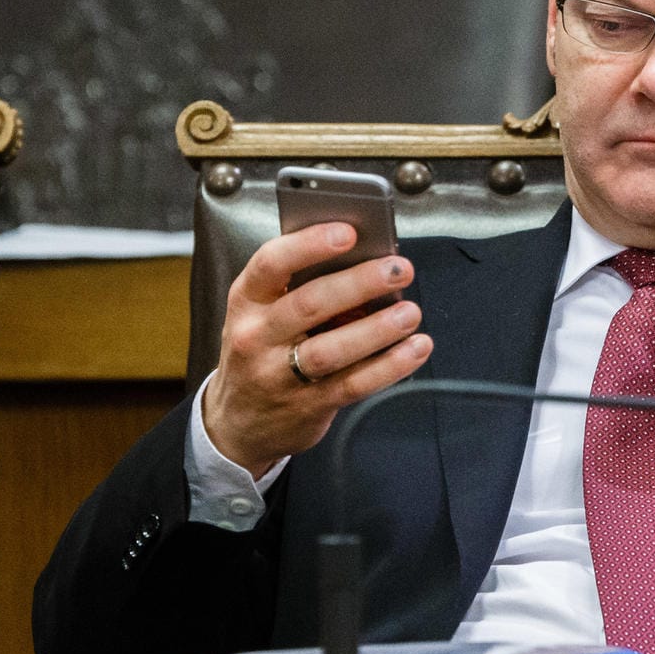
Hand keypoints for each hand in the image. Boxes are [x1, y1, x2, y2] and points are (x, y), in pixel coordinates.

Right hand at [201, 222, 431, 476]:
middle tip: (398, 269)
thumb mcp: (263, 311)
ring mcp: (279, 375)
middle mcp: (256, 336)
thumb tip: (367, 261)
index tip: (349, 232)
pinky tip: (415, 348)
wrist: (238, 421)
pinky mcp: (307, 406)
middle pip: (310, 304)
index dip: (310, 244)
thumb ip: (302, 285)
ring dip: (377, 329)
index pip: (271, 263)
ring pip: (331, 350)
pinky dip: (389, 366)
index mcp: (247, 300)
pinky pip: (353, 384)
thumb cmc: (261, 349)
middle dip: (359, 283)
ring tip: (410, 312)